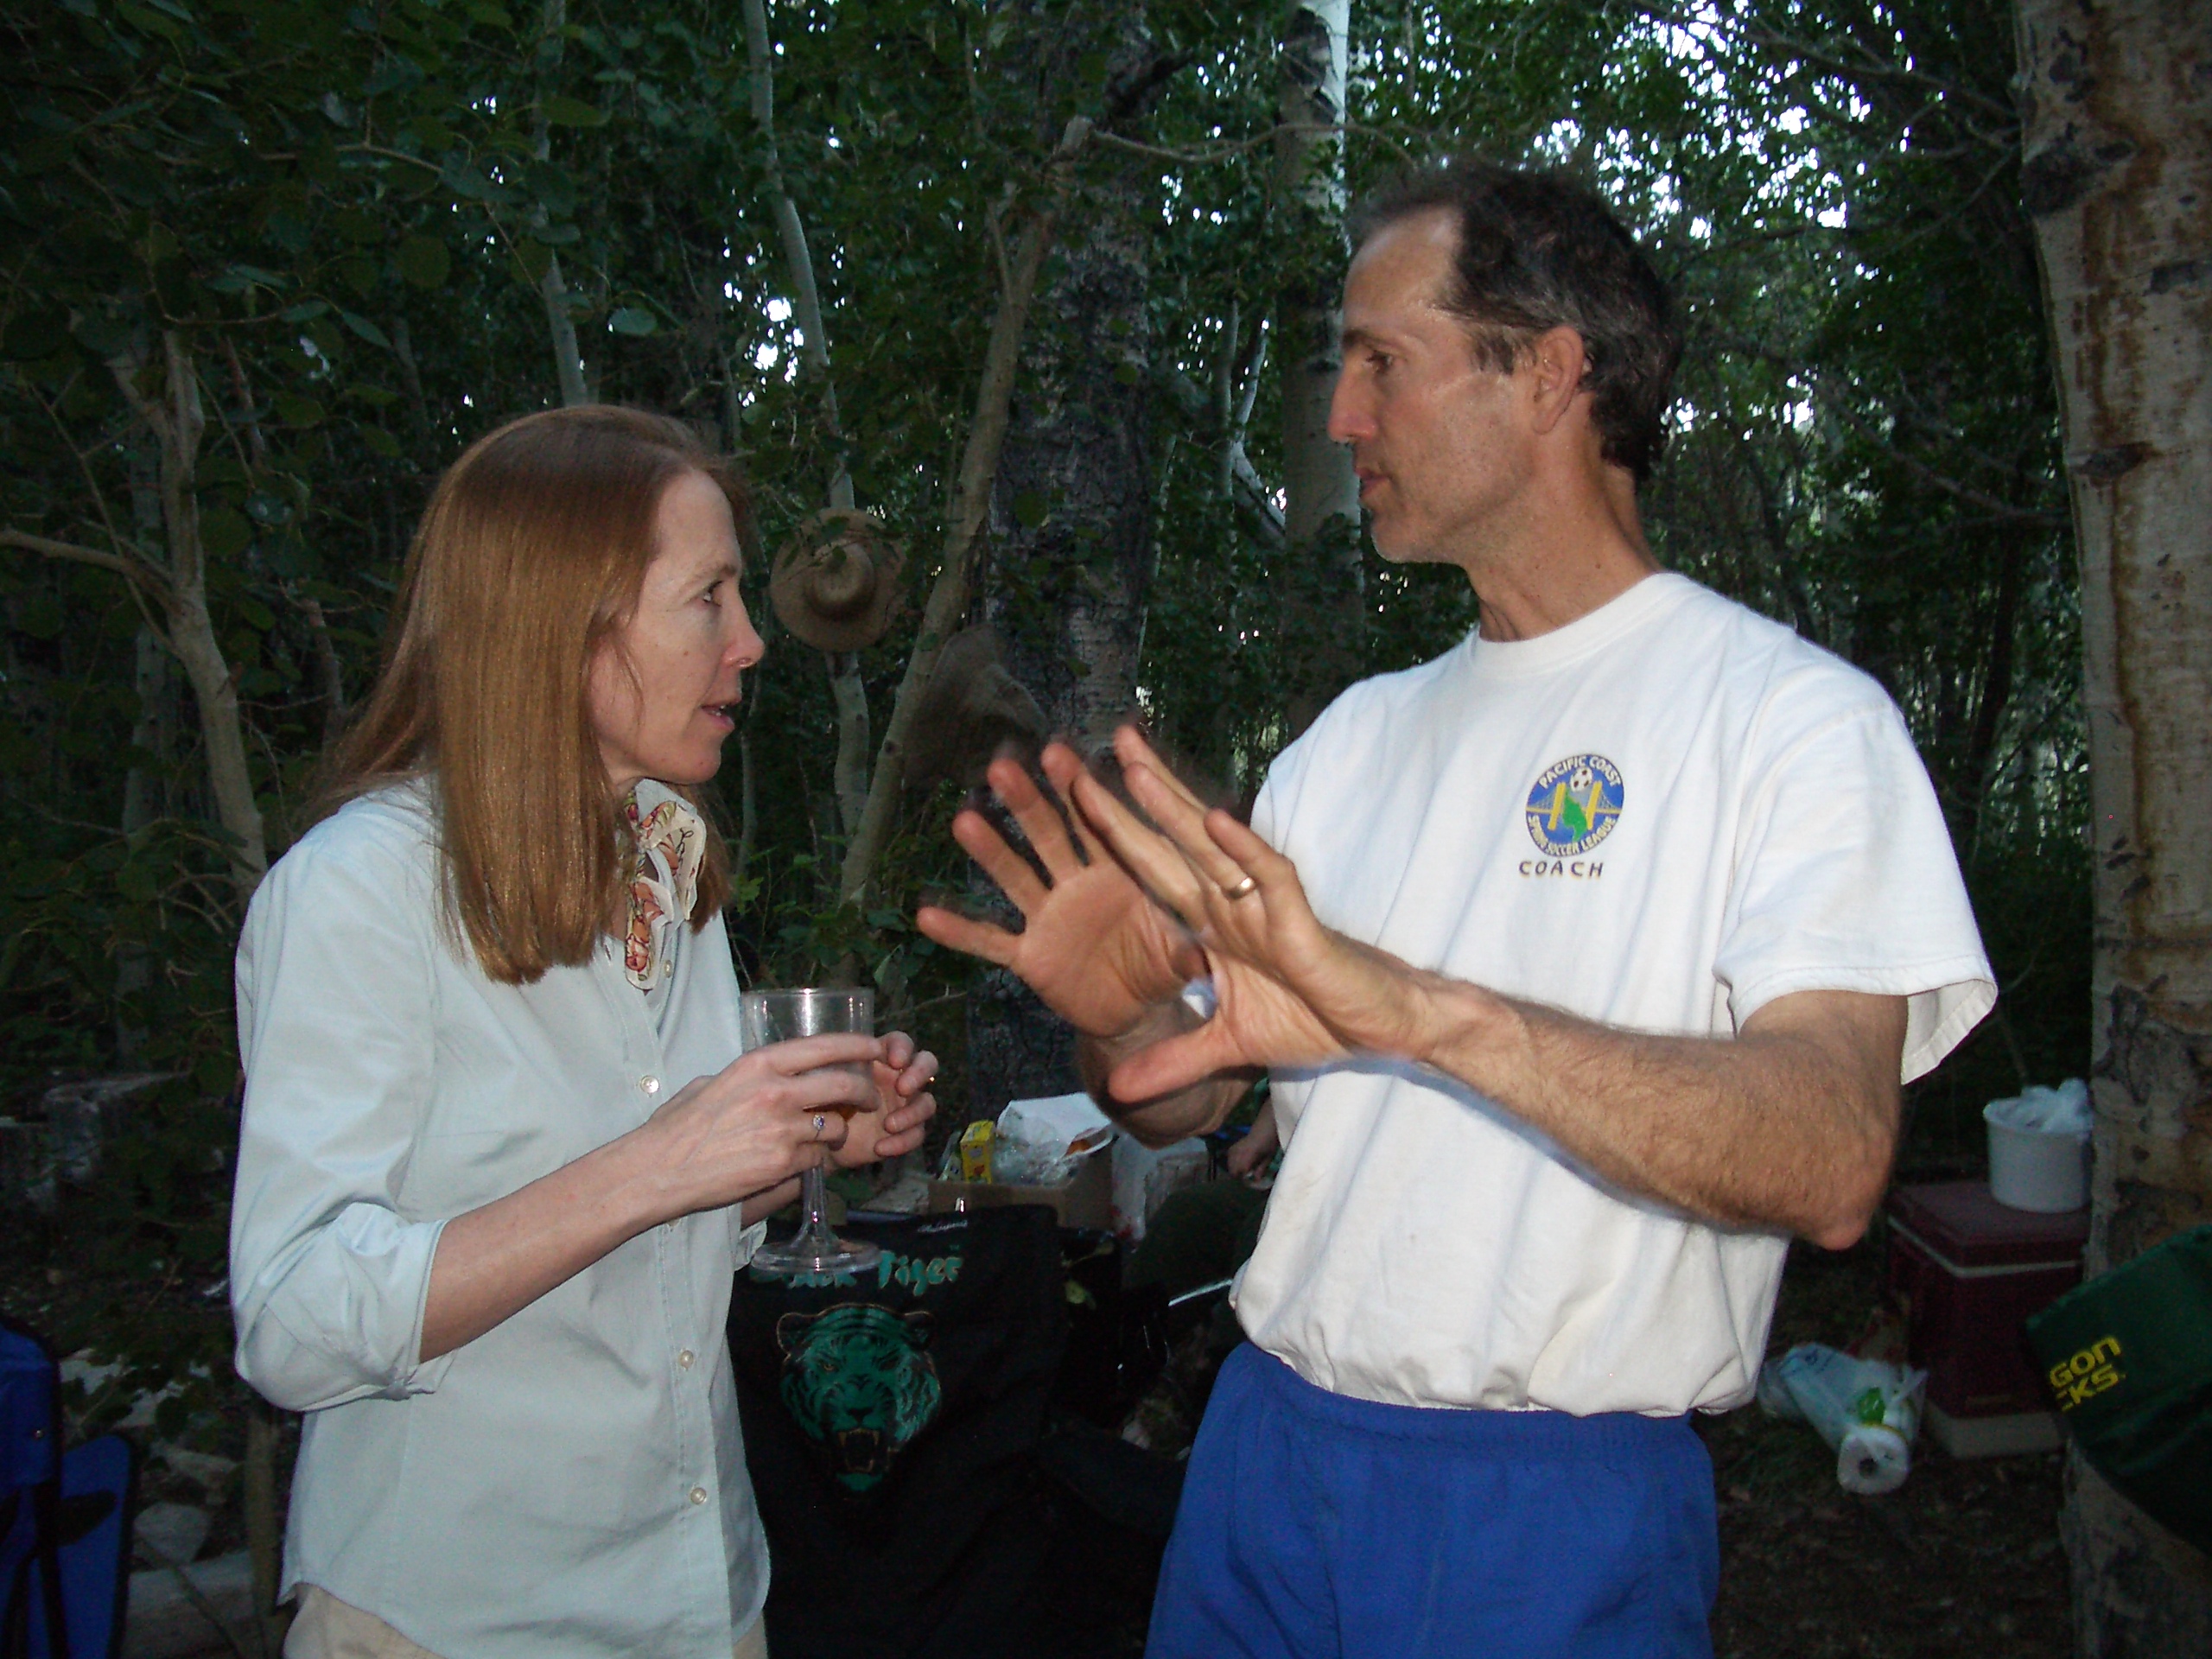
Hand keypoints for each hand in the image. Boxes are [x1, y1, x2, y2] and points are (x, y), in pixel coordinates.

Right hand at [637, 1032, 879, 1217]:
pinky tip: (797, 1162)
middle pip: (843, 1084)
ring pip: (833, 1125)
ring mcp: (782, 1127)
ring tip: (823, 1138)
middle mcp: (775, 1090)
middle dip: (863, 1092)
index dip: (856, 1045)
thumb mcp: (711, 1083)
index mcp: (758, 1064)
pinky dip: (813, 1160)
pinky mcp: (783, 1161)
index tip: (874, 1048)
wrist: (661, 1169)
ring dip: (835, 1133)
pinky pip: (816, 1157)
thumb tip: (767, 1075)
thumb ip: (747, 1077)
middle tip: (868, 1099)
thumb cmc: (678, 1127)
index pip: (823, 1046)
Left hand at [830, 1030, 938, 1167]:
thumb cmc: (822, 1098)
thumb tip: (857, 1055)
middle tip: (903, 1088)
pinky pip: (917, 1135)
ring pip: (927, 1103)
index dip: (903, 1048)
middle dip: (920, 1073)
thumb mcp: (826, 1077)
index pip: (902, 1042)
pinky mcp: (905, 1131)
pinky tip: (880, 1148)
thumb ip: (841, 1064)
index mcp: (881, 1058)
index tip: (895, 1061)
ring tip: (888, 1124)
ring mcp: (905, 1104)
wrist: (819, 1137)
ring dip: (913, 1113)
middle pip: (927, 1064)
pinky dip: (902, 1141)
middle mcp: (899, 1077)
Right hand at [916, 743, 1205, 1040]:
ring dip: (991, 850)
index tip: (1062, 753)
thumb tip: (1211, 926)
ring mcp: (1050, 917)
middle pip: (1049, 836)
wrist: (1143, 1011)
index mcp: (1119, 870)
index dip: (1079, 788)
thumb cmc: (1166, 961)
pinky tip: (927, 914)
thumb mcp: (1189, 942)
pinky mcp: (1032, 956)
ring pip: (1016, 877)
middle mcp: (1077, 884)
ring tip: (965, 821)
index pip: (1097, 821)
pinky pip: (992, 942)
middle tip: (1004, 768)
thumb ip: (1194, 930)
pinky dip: (961, 931)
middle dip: (1028, 802)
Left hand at [1062, 726, 1432, 1099]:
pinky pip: (1270, 878)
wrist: (1379, 1029)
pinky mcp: (1299, 921)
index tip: (1067, 805)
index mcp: (1211, 925)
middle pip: (1168, 845)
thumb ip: (1171, 1062)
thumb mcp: (1226, 1048)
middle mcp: (1231, 906)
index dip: (1112, 840)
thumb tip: (1115, 1089)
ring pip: (1211, 848)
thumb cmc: (1313, 1019)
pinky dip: (1244, 850)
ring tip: (1134, 770)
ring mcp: (1264, 909)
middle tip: (1076, 762)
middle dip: (1125, 804)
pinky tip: (1216, 820)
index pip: (1151, 873)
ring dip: (1173, 809)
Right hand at [1224, 1097, 1278, 1181]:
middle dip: (1238, 1175)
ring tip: (1242, 1171)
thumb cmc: (1269, 1142)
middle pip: (1233, 1168)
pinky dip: (1232, 1162)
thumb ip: (1261, 1168)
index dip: (1243, 1178)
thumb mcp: (1269, 1156)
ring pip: (1229, 1163)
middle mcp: (1240, 1150)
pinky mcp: (1233, 1146)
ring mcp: (1235, 1147)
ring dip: (1234, 1169)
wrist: (1265, 1127)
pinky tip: (1238, 1164)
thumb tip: (1256, 1180)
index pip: (1241, 1169)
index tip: (1248, 1181)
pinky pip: (1229, 1157)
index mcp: (1250, 1153)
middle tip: (1246, 1177)